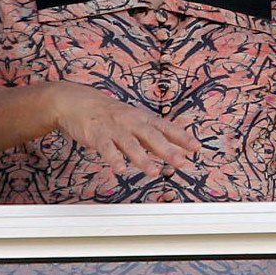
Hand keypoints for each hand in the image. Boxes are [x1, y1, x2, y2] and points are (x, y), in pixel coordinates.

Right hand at [49, 82, 200, 173]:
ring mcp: (114, 129)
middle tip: (181, 162)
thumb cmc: (110, 114)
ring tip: (154, 172)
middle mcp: (131, 122)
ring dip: (142, 158)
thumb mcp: (134, 120)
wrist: (79, 102)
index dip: (182, 137)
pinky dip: (113, 158)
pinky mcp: (97, 135)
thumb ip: (153, 136)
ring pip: (130, 144)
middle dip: (167, 150)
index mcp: (142, 118)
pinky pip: (106, 148)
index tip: (196, 147)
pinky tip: (120, 169)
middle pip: (152, 136)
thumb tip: (177, 148)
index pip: (166, 127)